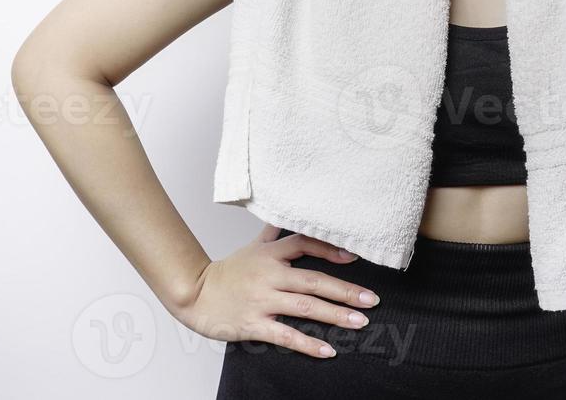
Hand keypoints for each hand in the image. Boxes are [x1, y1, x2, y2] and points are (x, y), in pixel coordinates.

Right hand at [170, 223, 380, 359]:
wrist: (193, 294)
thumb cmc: (226, 273)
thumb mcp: (251, 248)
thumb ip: (272, 234)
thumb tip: (286, 216)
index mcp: (270, 255)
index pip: (305, 244)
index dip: (330, 249)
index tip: (354, 256)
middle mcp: (269, 276)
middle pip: (314, 281)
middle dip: (345, 291)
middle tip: (371, 299)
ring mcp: (262, 301)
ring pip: (305, 307)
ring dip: (335, 315)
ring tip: (360, 322)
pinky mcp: (253, 324)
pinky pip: (286, 335)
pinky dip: (309, 344)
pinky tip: (329, 350)